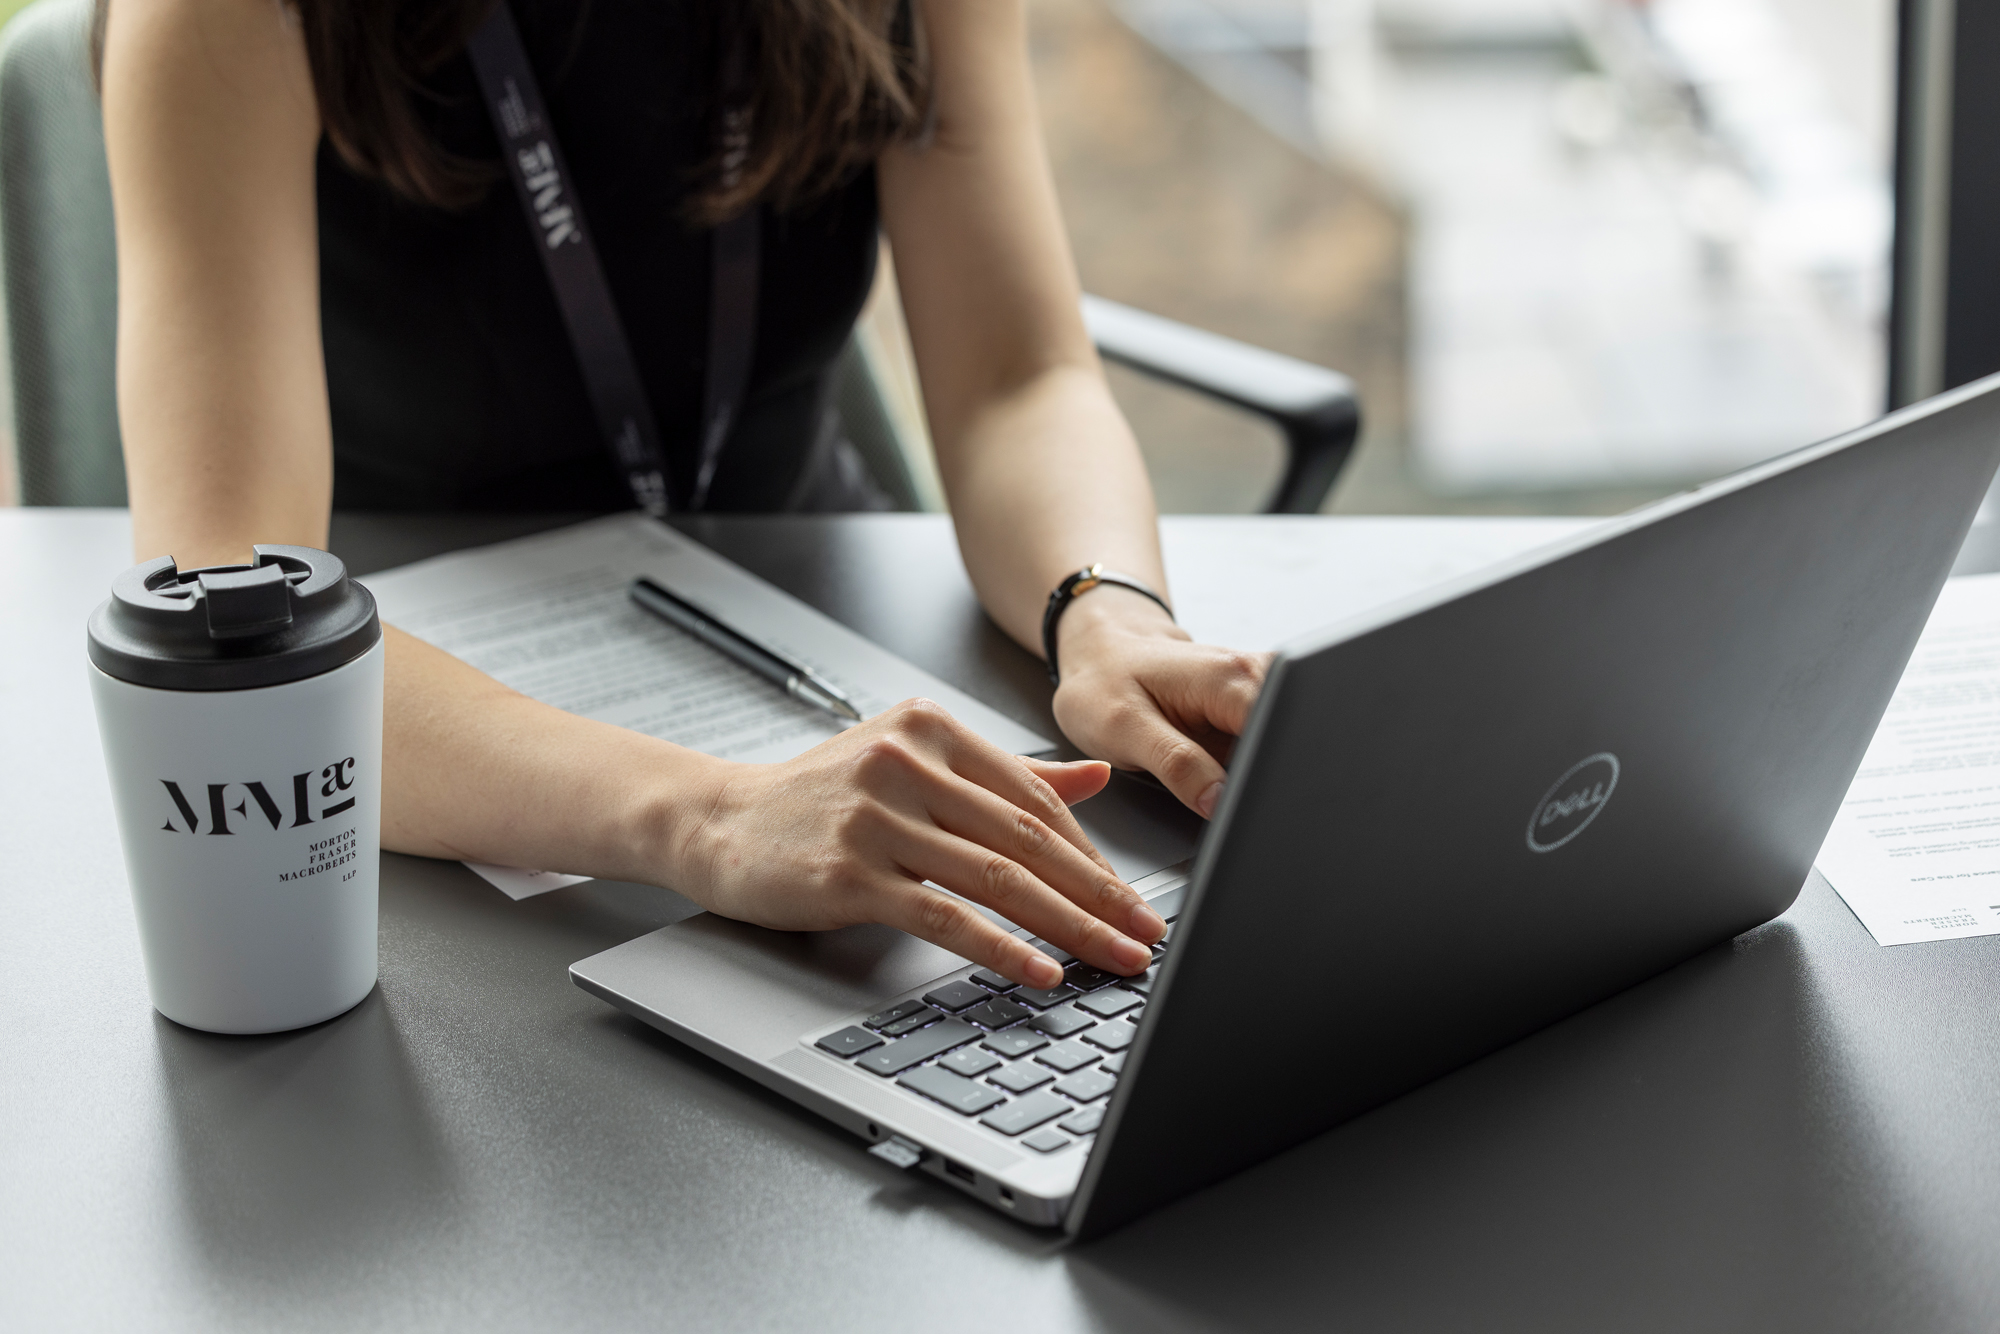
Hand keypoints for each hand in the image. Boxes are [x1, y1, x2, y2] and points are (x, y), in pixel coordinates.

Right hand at [666, 698, 1163, 986]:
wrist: (718, 821)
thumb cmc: (819, 798)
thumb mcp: (913, 763)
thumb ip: (1005, 774)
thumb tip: (1097, 778)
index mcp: (932, 730)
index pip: (1035, 799)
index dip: (1093, 854)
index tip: (1132, 898)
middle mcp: (907, 763)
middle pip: (1028, 838)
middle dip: (1100, 895)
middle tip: (1146, 934)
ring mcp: (877, 817)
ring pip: (997, 877)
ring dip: (1069, 926)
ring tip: (1113, 959)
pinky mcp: (850, 873)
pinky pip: (945, 915)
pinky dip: (1001, 946)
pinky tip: (1039, 970)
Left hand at [1050, 589, 1270, 817]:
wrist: (1103, 652)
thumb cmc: (1105, 683)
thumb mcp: (1125, 728)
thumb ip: (1178, 765)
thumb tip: (1221, 803)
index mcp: (1231, 676)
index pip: (1277, 734)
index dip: (1265, 776)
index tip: (1242, 804)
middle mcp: (1255, 676)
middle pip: (1288, 739)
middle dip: (1268, 778)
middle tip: (1223, 795)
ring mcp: (1258, 691)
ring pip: (1281, 746)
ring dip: (1259, 772)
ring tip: (1214, 778)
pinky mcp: (1253, 710)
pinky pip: (1267, 746)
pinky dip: (1251, 767)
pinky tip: (1223, 771)